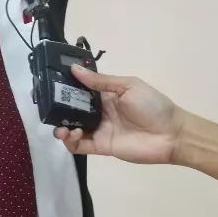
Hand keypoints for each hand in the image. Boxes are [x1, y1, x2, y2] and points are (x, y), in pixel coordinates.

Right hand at [54, 66, 186, 164]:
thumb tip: (74, 69)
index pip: (81, 90)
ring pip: (73, 128)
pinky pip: (80, 146)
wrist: (170, 134)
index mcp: (107, 95)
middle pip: (73, 109)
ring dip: (62, 126)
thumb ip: (101, 81)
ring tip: (61, 126)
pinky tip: (70, 134)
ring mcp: (100, 130)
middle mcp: (100, 112)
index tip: (50, 84)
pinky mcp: (101, 147)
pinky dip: (70, 141)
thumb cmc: (152, 105)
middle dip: (59, 108)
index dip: (66, 88)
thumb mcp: (128, 86)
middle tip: (47, 107)